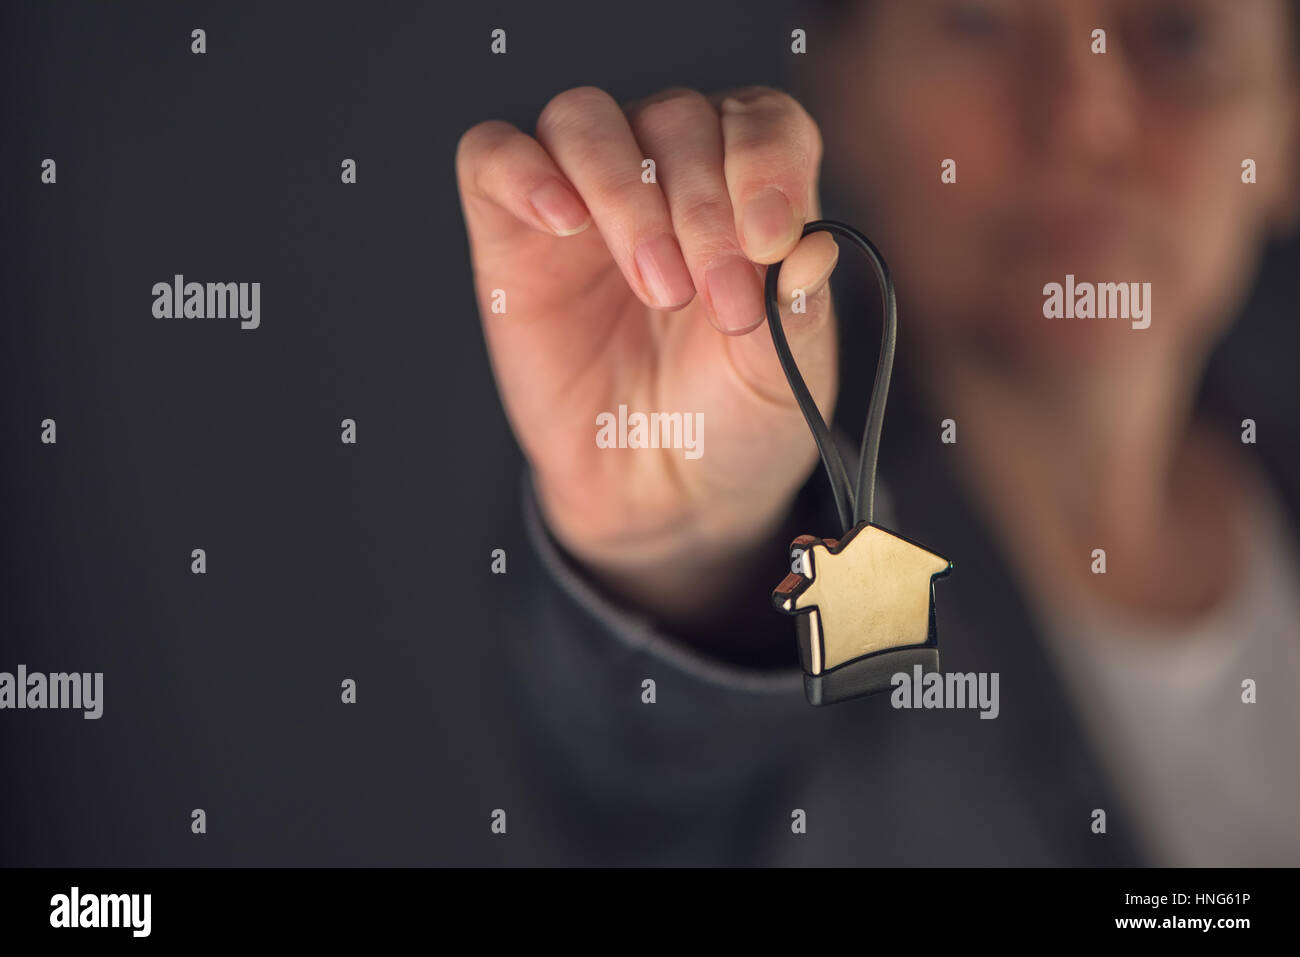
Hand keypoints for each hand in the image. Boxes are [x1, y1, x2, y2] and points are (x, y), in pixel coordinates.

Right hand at [456, 85, 839, 627]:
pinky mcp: (511, 234)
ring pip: (585, 120)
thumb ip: (797, 311)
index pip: (759, 122)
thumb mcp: (785, 378)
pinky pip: (493, 156)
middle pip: (675, 117)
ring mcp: (584, 201)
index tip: (771, 239)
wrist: (659, 495)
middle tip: (720, 299)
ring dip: (625, 192)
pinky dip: (523, 170)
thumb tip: (813, 247)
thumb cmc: (728, 421)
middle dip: (703, 206)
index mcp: (744, 192)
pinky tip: (562, 220)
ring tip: (656, 285)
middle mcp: (664, 179)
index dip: (767, 163)